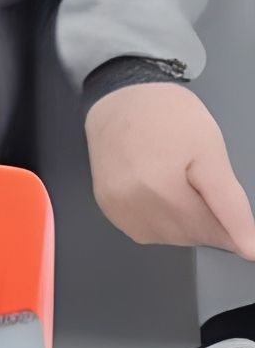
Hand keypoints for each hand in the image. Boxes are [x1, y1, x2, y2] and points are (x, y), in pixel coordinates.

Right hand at [87, 83, 254, 259]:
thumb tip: (248, 247)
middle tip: (206, 186)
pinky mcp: (107, 208)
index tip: (244, 229)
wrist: (120, 99)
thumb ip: (230, 203)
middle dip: (207, 221)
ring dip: (185, 224)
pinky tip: (164, 196)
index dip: (234, 229)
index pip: (212, 231)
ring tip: (183, 187)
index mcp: (161, 190)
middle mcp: (133, 206)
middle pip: (189, 237)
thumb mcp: (211, 152)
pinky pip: (145, 232)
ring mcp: (117, 209)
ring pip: (168, 238)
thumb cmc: (168, 116)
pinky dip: (162, 222)